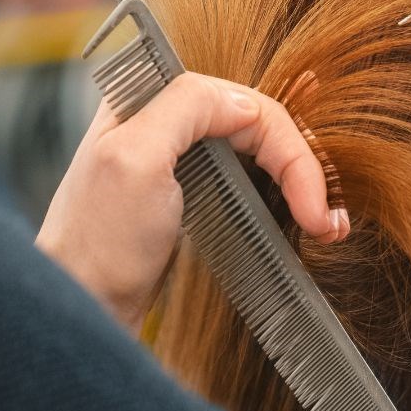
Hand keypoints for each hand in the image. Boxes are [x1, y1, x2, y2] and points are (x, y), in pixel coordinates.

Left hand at [38, 73, 349, 330]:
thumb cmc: (98, 244)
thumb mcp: (135, 161)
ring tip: (327, 226)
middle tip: (327, 221)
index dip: (288, 149)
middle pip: (258, 125)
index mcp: (149, 102)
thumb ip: (185, 108)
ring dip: (299, 183)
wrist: (82, 310)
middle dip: (301, 169)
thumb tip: (244, 100)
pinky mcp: (188, 197)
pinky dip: (281, 198)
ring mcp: (178, 160)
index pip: (246, 104)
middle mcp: (163, 122)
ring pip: (259, 152)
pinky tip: (305, 223)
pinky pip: (248, 181)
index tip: (311, 204)